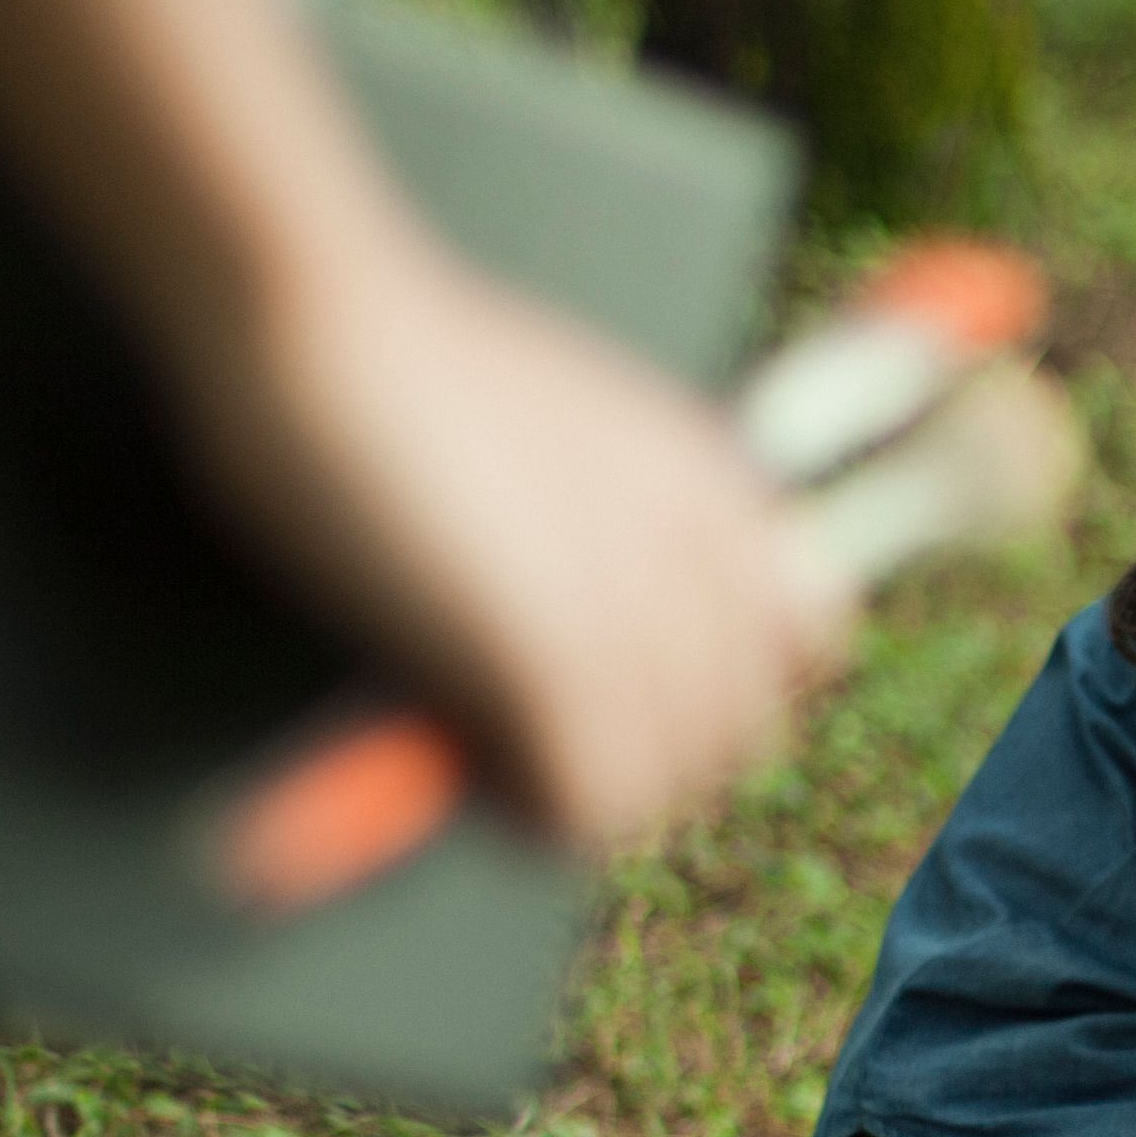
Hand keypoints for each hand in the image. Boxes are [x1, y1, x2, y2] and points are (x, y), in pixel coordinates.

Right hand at [189, 229, 845, 851]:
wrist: (323, 320)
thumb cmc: (411, 366)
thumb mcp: (577, 432)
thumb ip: (639, 522)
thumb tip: (637, 631)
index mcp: (724, 493)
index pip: (811, 646)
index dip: (715, 687)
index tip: (622, 688)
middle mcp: (707, 557)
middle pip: (740, 737)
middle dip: (641, 754)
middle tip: (531, 728)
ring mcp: (635, 616)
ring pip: (664, 788)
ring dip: (577, 791)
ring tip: (486, 742)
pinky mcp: (552, 666)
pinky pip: (589, 813)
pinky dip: (526, 816)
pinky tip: (463, 763)